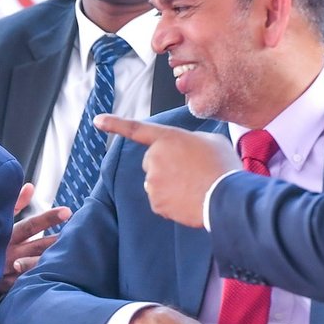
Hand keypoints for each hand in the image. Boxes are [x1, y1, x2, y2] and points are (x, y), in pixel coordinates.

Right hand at [0, 183, 70, 294]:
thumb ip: (14, 204)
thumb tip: (30, 187)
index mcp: (6, 235)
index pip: (31, 225)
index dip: (48, 218)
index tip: (68, 212)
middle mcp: (8, 253)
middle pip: (38, 247)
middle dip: (57, 242)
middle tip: (79, 236)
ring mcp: (7, 271)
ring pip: (34, 267)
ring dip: (51, 262)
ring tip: (73, 258)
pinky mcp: (5, 286)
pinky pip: (25, 285)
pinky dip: (39, 282)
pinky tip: (58, 281)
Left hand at [95, 115, 238, 227]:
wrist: (226, 196)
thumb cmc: (222, 166)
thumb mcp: (211, 141)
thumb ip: (192, 142)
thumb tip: (189, 151)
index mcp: (167, 138)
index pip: (136, 129)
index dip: (114, 123)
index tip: (96, 120)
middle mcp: (154, 158)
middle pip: (152, 163)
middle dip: (167, 168)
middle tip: (191, 172)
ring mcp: (153, 182)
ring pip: (156, 184)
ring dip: (170, 186)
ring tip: (195, 186)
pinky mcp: (156, 203)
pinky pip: (161, 202)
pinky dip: (173, 203)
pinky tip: (190, 200)